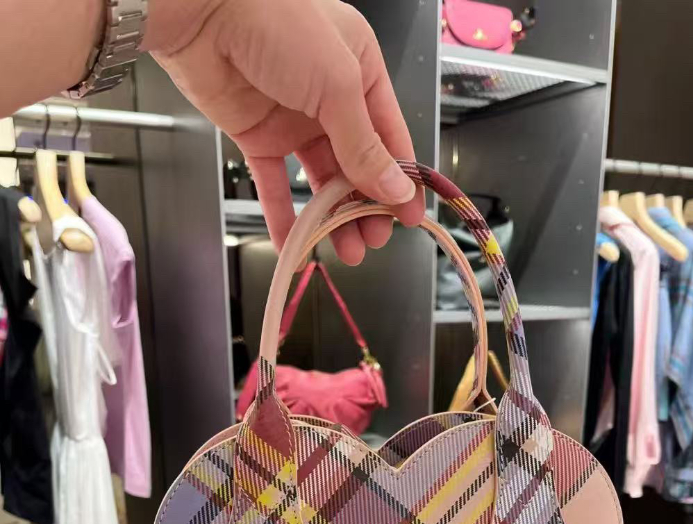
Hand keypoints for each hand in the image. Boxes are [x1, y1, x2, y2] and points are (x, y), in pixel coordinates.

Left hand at [146, 0, 424, 263]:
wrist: (203, 10)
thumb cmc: (278, 23)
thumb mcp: (338, 86)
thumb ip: (365, 146)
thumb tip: (396, 188)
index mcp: (361, 71)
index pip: (390, 136)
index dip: (401, 179)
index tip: (409, 218)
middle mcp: (330, 96)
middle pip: (357, 164)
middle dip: (367, 206)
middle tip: (374, 239)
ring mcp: (293, 119)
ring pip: (321, 180)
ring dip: (334, 218)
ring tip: (346, 250)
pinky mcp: (257, 136)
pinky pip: (276, 185)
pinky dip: (286, 216)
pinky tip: (297, 245)